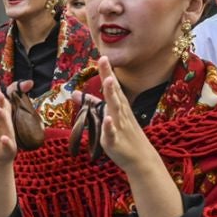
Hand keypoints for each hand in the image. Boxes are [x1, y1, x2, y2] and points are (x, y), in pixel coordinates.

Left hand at [0, 82, 41, 166]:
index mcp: (2, 122)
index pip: (2, 107)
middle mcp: (6, 128)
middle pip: (4, 113)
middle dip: (0, 103)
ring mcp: (8, 139)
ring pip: (6, 127)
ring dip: (1, 117)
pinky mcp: (8, 151)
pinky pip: (7, 146)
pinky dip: (6, 142)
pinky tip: (4, 139)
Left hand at [93, 60, 158, 175]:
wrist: (141, 159)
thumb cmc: (124, 135)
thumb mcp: (106, 116)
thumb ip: (91, 105)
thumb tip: (75, 93)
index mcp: (118, 107)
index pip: (112, 87)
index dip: (107, 72)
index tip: (103, 57)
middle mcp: (120, 113)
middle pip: (114, 92)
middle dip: (109, 76)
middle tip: (104, 60)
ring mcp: (119, 126)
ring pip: (114, 108)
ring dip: (111, 95)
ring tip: (108, 81)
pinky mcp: (115, 141)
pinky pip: (112, 132)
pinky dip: (109, 125)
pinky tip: (107, 118)